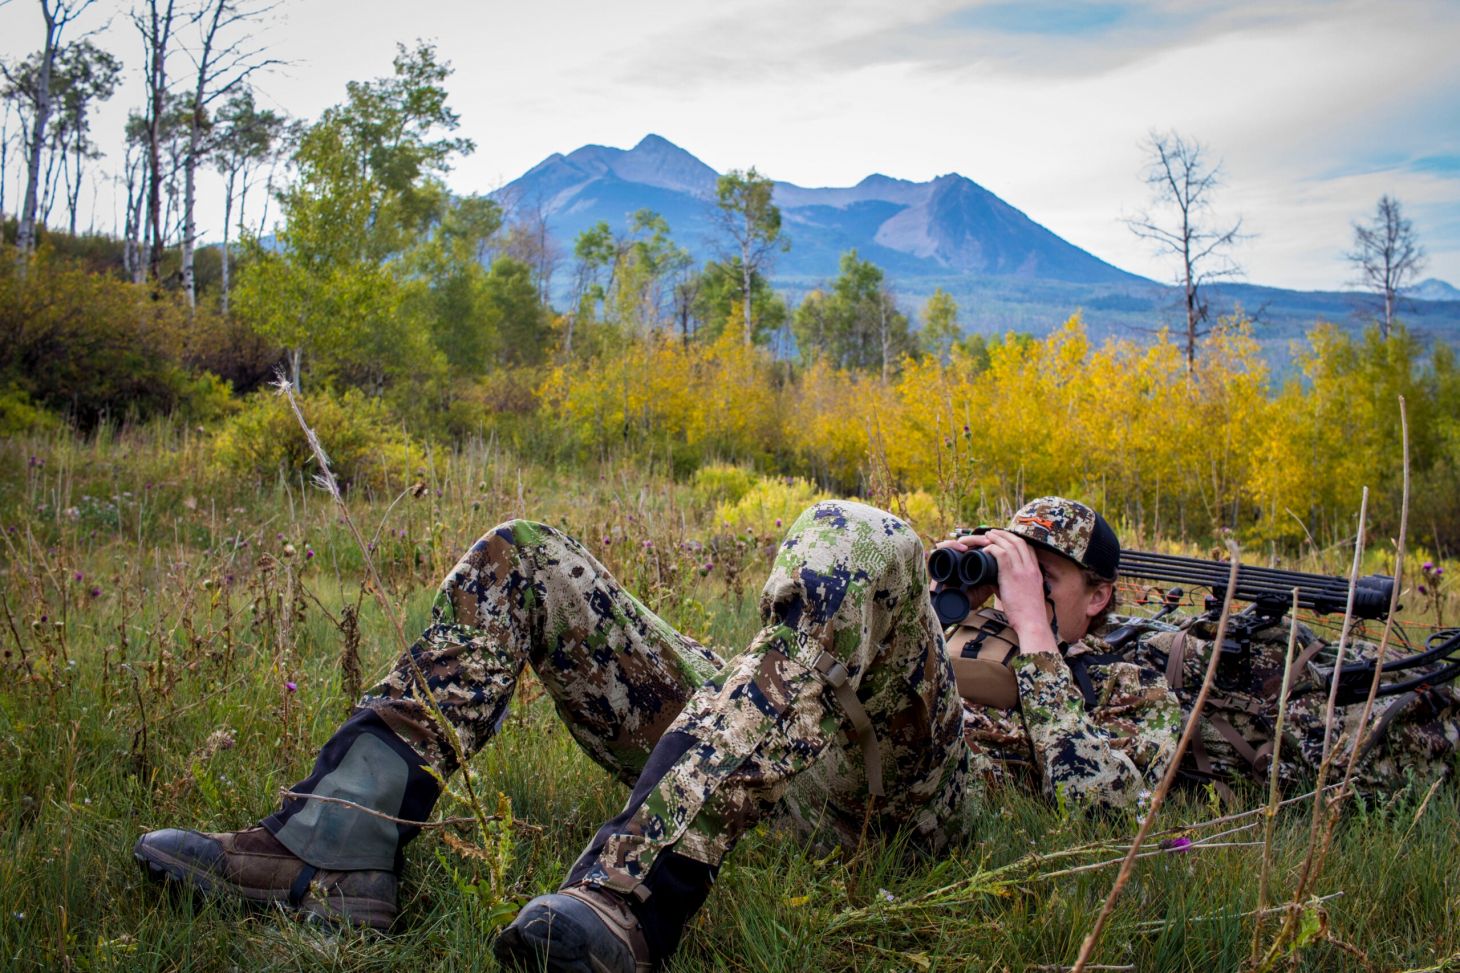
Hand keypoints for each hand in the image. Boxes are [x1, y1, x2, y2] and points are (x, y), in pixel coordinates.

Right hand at [932, 535, 995, 610]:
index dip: (988, 541)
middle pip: (970, 540)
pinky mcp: (937, 560)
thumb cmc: (969, 599)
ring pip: (959, 541)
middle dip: (981, 539)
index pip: (978, 544)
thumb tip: (1011, 566)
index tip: (1000, 543)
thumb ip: (996, 576)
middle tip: (991, 540)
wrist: (953, 609)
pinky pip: (943, 547)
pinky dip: (953, 545)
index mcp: (970, 560)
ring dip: (971, 540)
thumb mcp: (987, 586)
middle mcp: (959, 557)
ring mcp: (948, 557)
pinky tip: (963, 549)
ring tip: (982, 543)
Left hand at [957, 531, 1057, 653]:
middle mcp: (1031, 568)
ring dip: (997, 538)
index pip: (1028, 548)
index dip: (1016, 540)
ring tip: (987, 535)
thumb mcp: (1026, 594)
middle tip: (993, 532)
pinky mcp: (1012, 576)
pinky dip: (992, 549)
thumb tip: (997, 581)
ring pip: (1010, 545)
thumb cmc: (1028, 614)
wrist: (1032, 623)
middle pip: (1019, 542)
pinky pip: (1001, 555)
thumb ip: (1015, 584)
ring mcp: (1023, 570)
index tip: (1006, 538)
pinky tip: (985, 550)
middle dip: (1005, 534)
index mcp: (1036, 571)